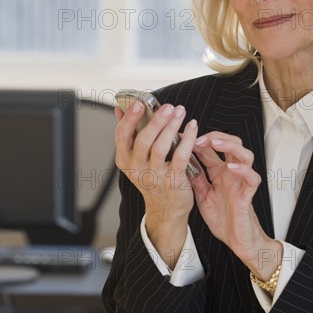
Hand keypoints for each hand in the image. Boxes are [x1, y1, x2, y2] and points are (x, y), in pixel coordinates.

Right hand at [114, 101, 198, 267]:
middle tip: (167, 106)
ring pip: (160, 147)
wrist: (166, 209)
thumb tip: (120, 108)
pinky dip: (187, 139)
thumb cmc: (152, 178)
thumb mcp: (135, 158)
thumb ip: (129, 132)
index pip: (121, 135)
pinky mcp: (173, 181)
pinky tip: (192, 127)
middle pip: (142, 140)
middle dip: (155, 120)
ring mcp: (154, 176)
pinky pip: (180, 156)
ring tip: (179, 112)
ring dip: (171, 126)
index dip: (129, 118)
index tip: (138, 102)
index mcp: (125, 160)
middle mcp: (136, 168)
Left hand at [190, 132, 281, 278]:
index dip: (200, 139)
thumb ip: (196, 178)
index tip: (184, 135)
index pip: (213, 148)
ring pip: (245, 154)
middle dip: (216, 136)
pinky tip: (230, 167)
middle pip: (232, 144)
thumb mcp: (202, 195)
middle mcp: (232, 173)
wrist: (236, 240)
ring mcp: (241, 182)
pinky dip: (242, 170)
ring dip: (230, 146)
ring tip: (214, 143)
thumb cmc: (222, 218)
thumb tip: (181, 161)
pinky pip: (251, 178)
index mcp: (220, 172)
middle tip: (198, 137)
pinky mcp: (248, 194)